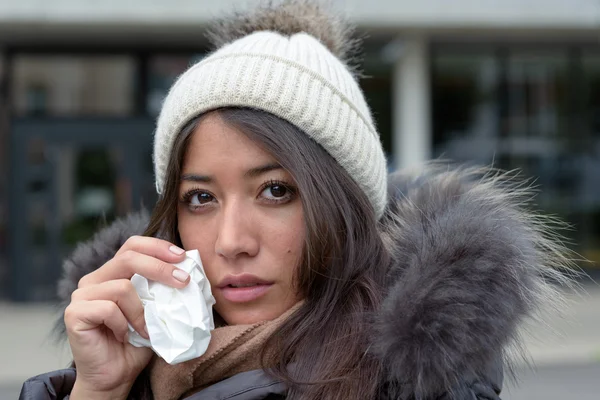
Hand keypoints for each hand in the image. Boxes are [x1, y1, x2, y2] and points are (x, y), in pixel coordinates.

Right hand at [65, 236, 189, 398]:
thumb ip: (164, 288)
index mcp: (112, 273)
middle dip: (160, 268)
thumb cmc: (137, 342)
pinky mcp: (74, 313)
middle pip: (129, 258)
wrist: (116, 376)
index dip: (158, 247)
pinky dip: (124, 323)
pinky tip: (123, 336)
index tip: (182, 257)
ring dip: (142, 311)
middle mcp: (94, 279)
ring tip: (146, 330)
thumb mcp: (156, 309)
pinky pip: (108, 308)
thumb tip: (190, 271)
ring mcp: (81, 295)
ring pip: (122, 287)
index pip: (133, 245)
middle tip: (183, 282)